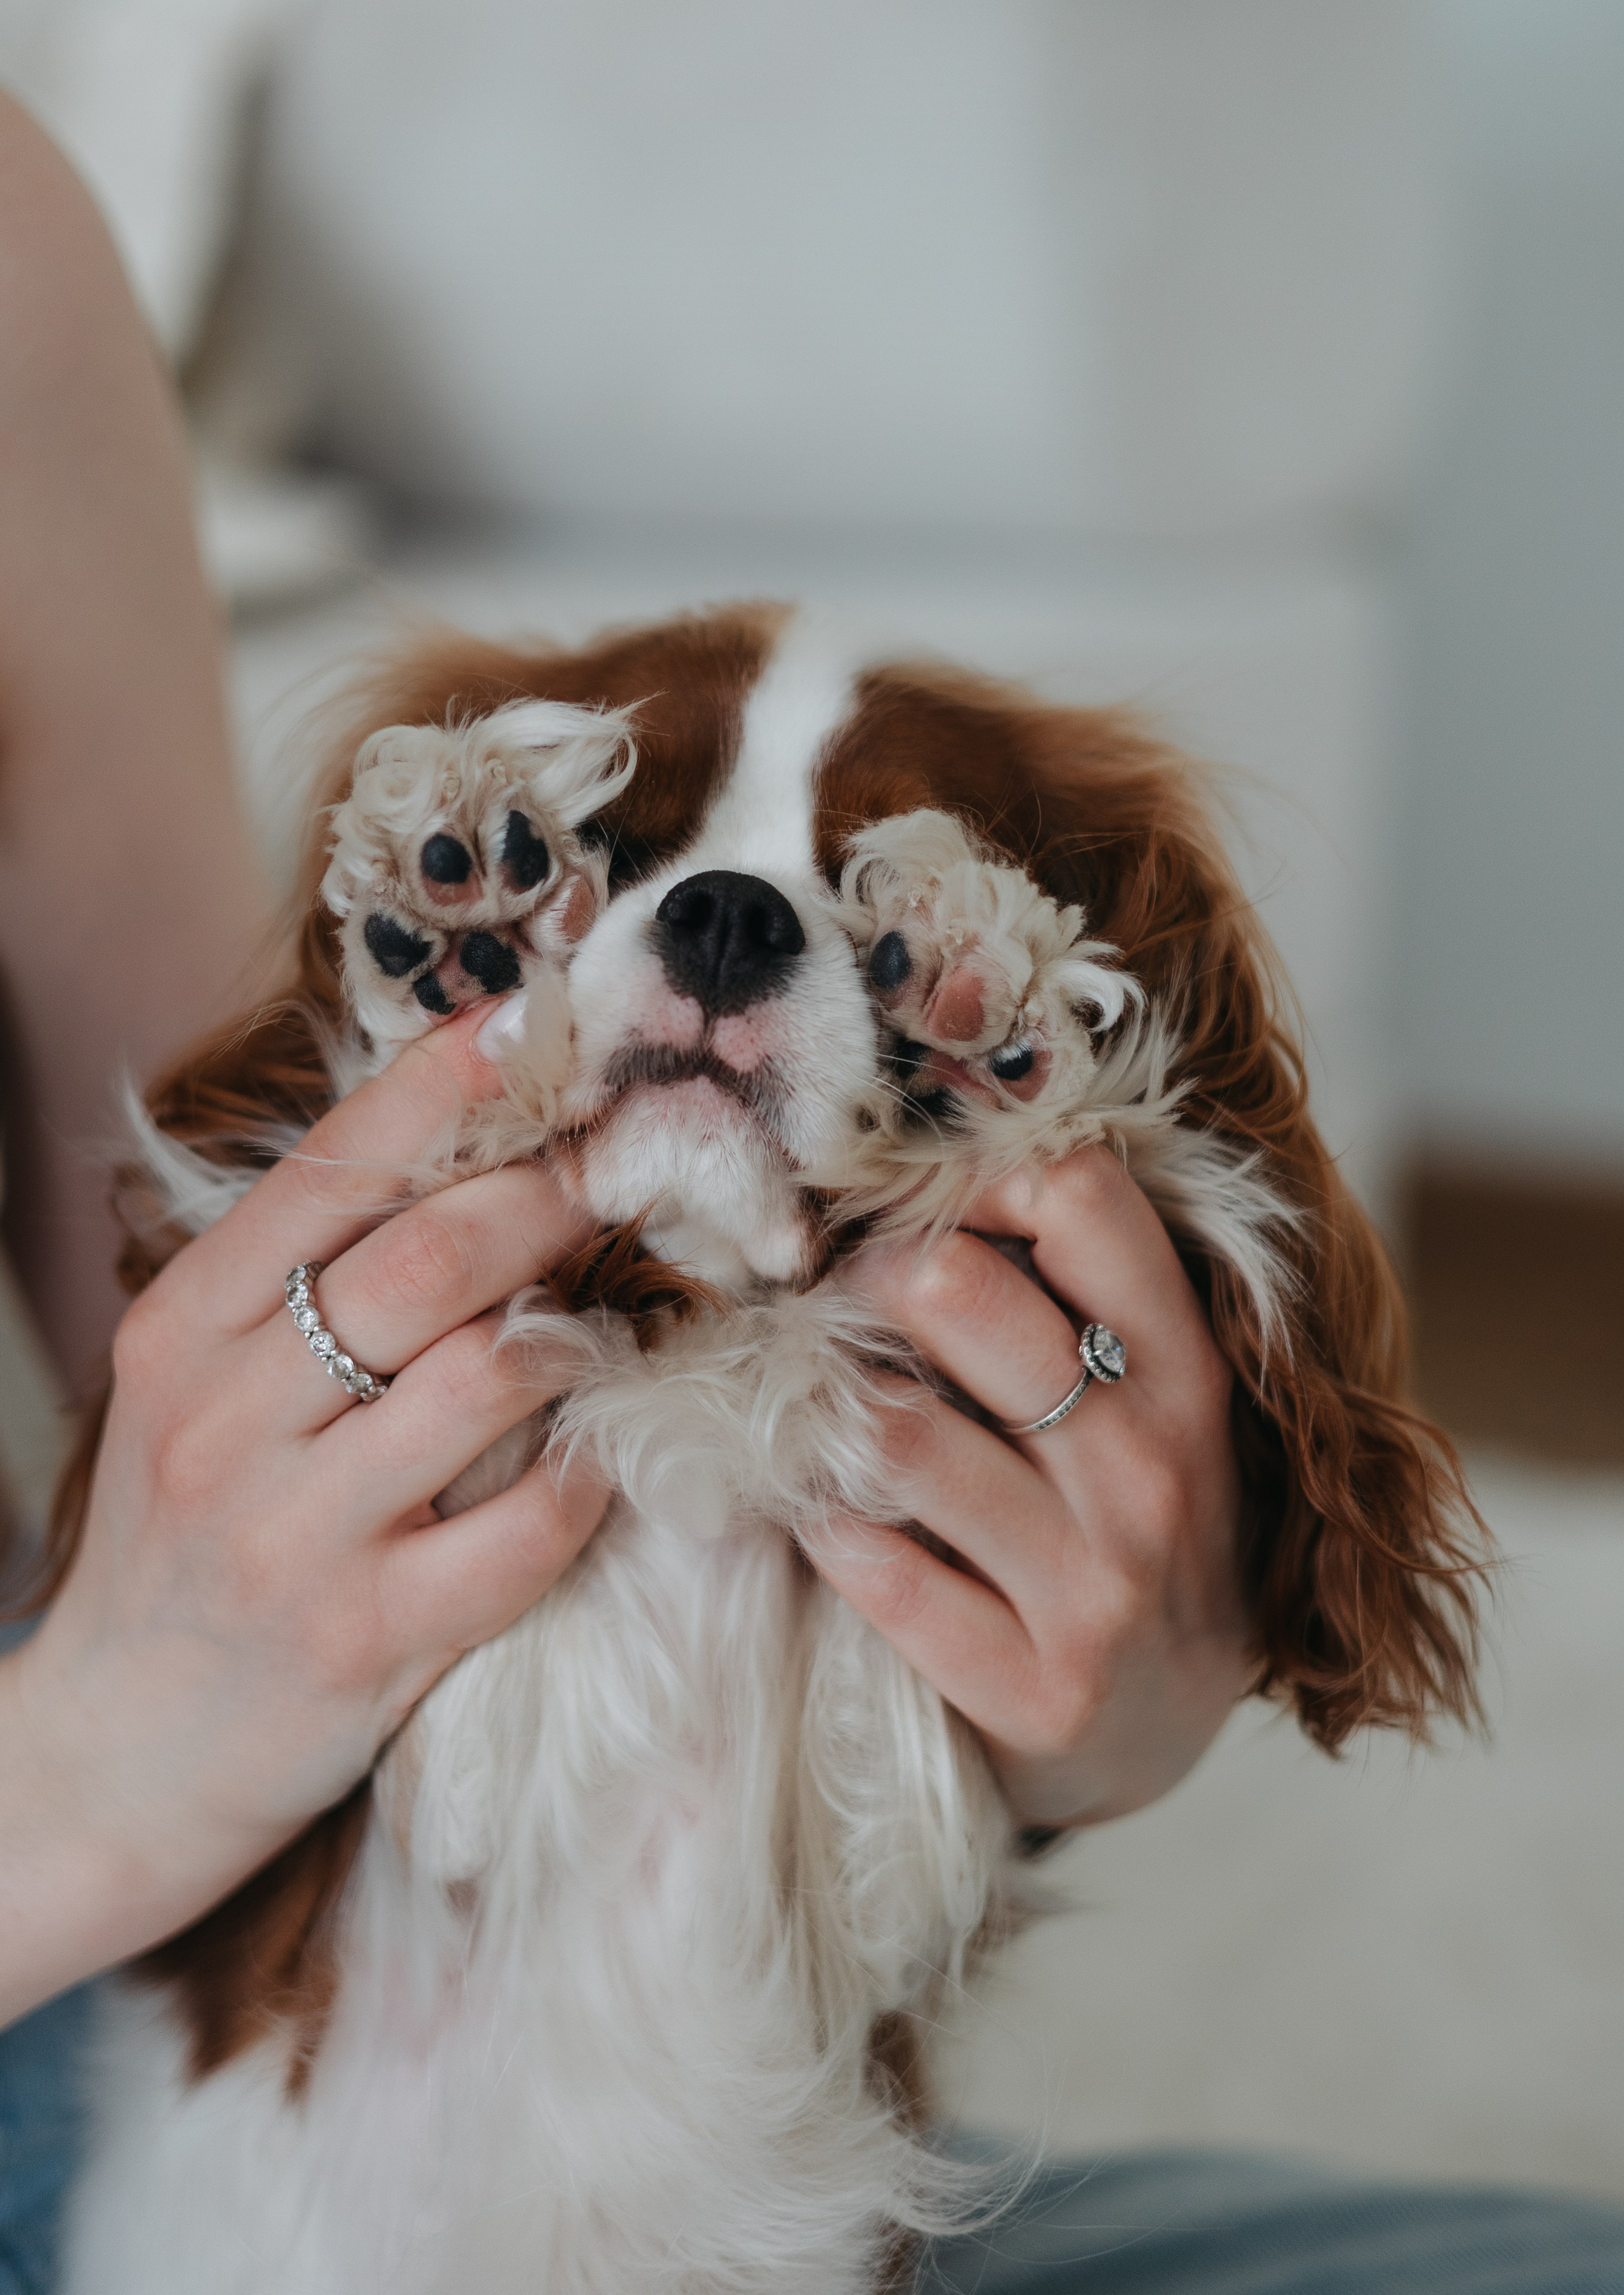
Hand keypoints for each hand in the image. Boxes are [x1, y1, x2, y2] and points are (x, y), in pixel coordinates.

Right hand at [0, 1006, 606, 2023]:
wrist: (111, 1753)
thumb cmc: (188, 1536)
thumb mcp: (197, 1384)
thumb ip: (302, 1277)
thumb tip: (457, 1143)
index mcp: (183, 1331)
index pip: (329, 1174)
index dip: (444, 1088)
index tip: (532, 1023)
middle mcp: (229, 1419)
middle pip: (432, 1258)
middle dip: (554, 1193)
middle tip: (631, 1163)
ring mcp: (298, 1534)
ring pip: (493, 1377)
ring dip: (583, 1332)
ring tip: (611, 1316)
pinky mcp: (371, 1640)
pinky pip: (527, 1528)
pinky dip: (589, 1477)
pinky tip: (599, 1457)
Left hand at [809, 1147, 1248, 1829]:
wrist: (1158, 1741)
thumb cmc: (1126, 1531)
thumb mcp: (1148, 1405)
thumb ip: (1071, 1300)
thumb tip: (917, 1184)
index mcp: (1186, 1372)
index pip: (1080, 1195)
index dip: (972, 1178)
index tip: (921, 1217)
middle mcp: (1151, 1468)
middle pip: (956, 1291)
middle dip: (866, 1280)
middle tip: (841, 1308)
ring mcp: (1097, 1587)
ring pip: (902, 1435)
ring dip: (826, 1408)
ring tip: (818, 1408)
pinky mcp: (1033, 1691)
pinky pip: (878, 1575)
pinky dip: (826, 1529)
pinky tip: (829, 1517)